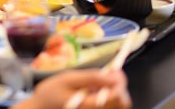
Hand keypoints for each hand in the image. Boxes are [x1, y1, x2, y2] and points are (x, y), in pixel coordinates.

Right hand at [13, 69, 130, 108]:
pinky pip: (110, 107)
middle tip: (109, 73)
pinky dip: (108, 96)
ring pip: (119, 106)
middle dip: (120, 86)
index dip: (120, 82)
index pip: (118, 97)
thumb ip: (92, 77)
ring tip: (100, 81)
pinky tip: (96, 89)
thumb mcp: (68, 79)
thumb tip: (115, 76)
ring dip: (114, 91)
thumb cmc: (51, 93)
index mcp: (90, 107)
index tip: (114, 70)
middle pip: (123, 103)